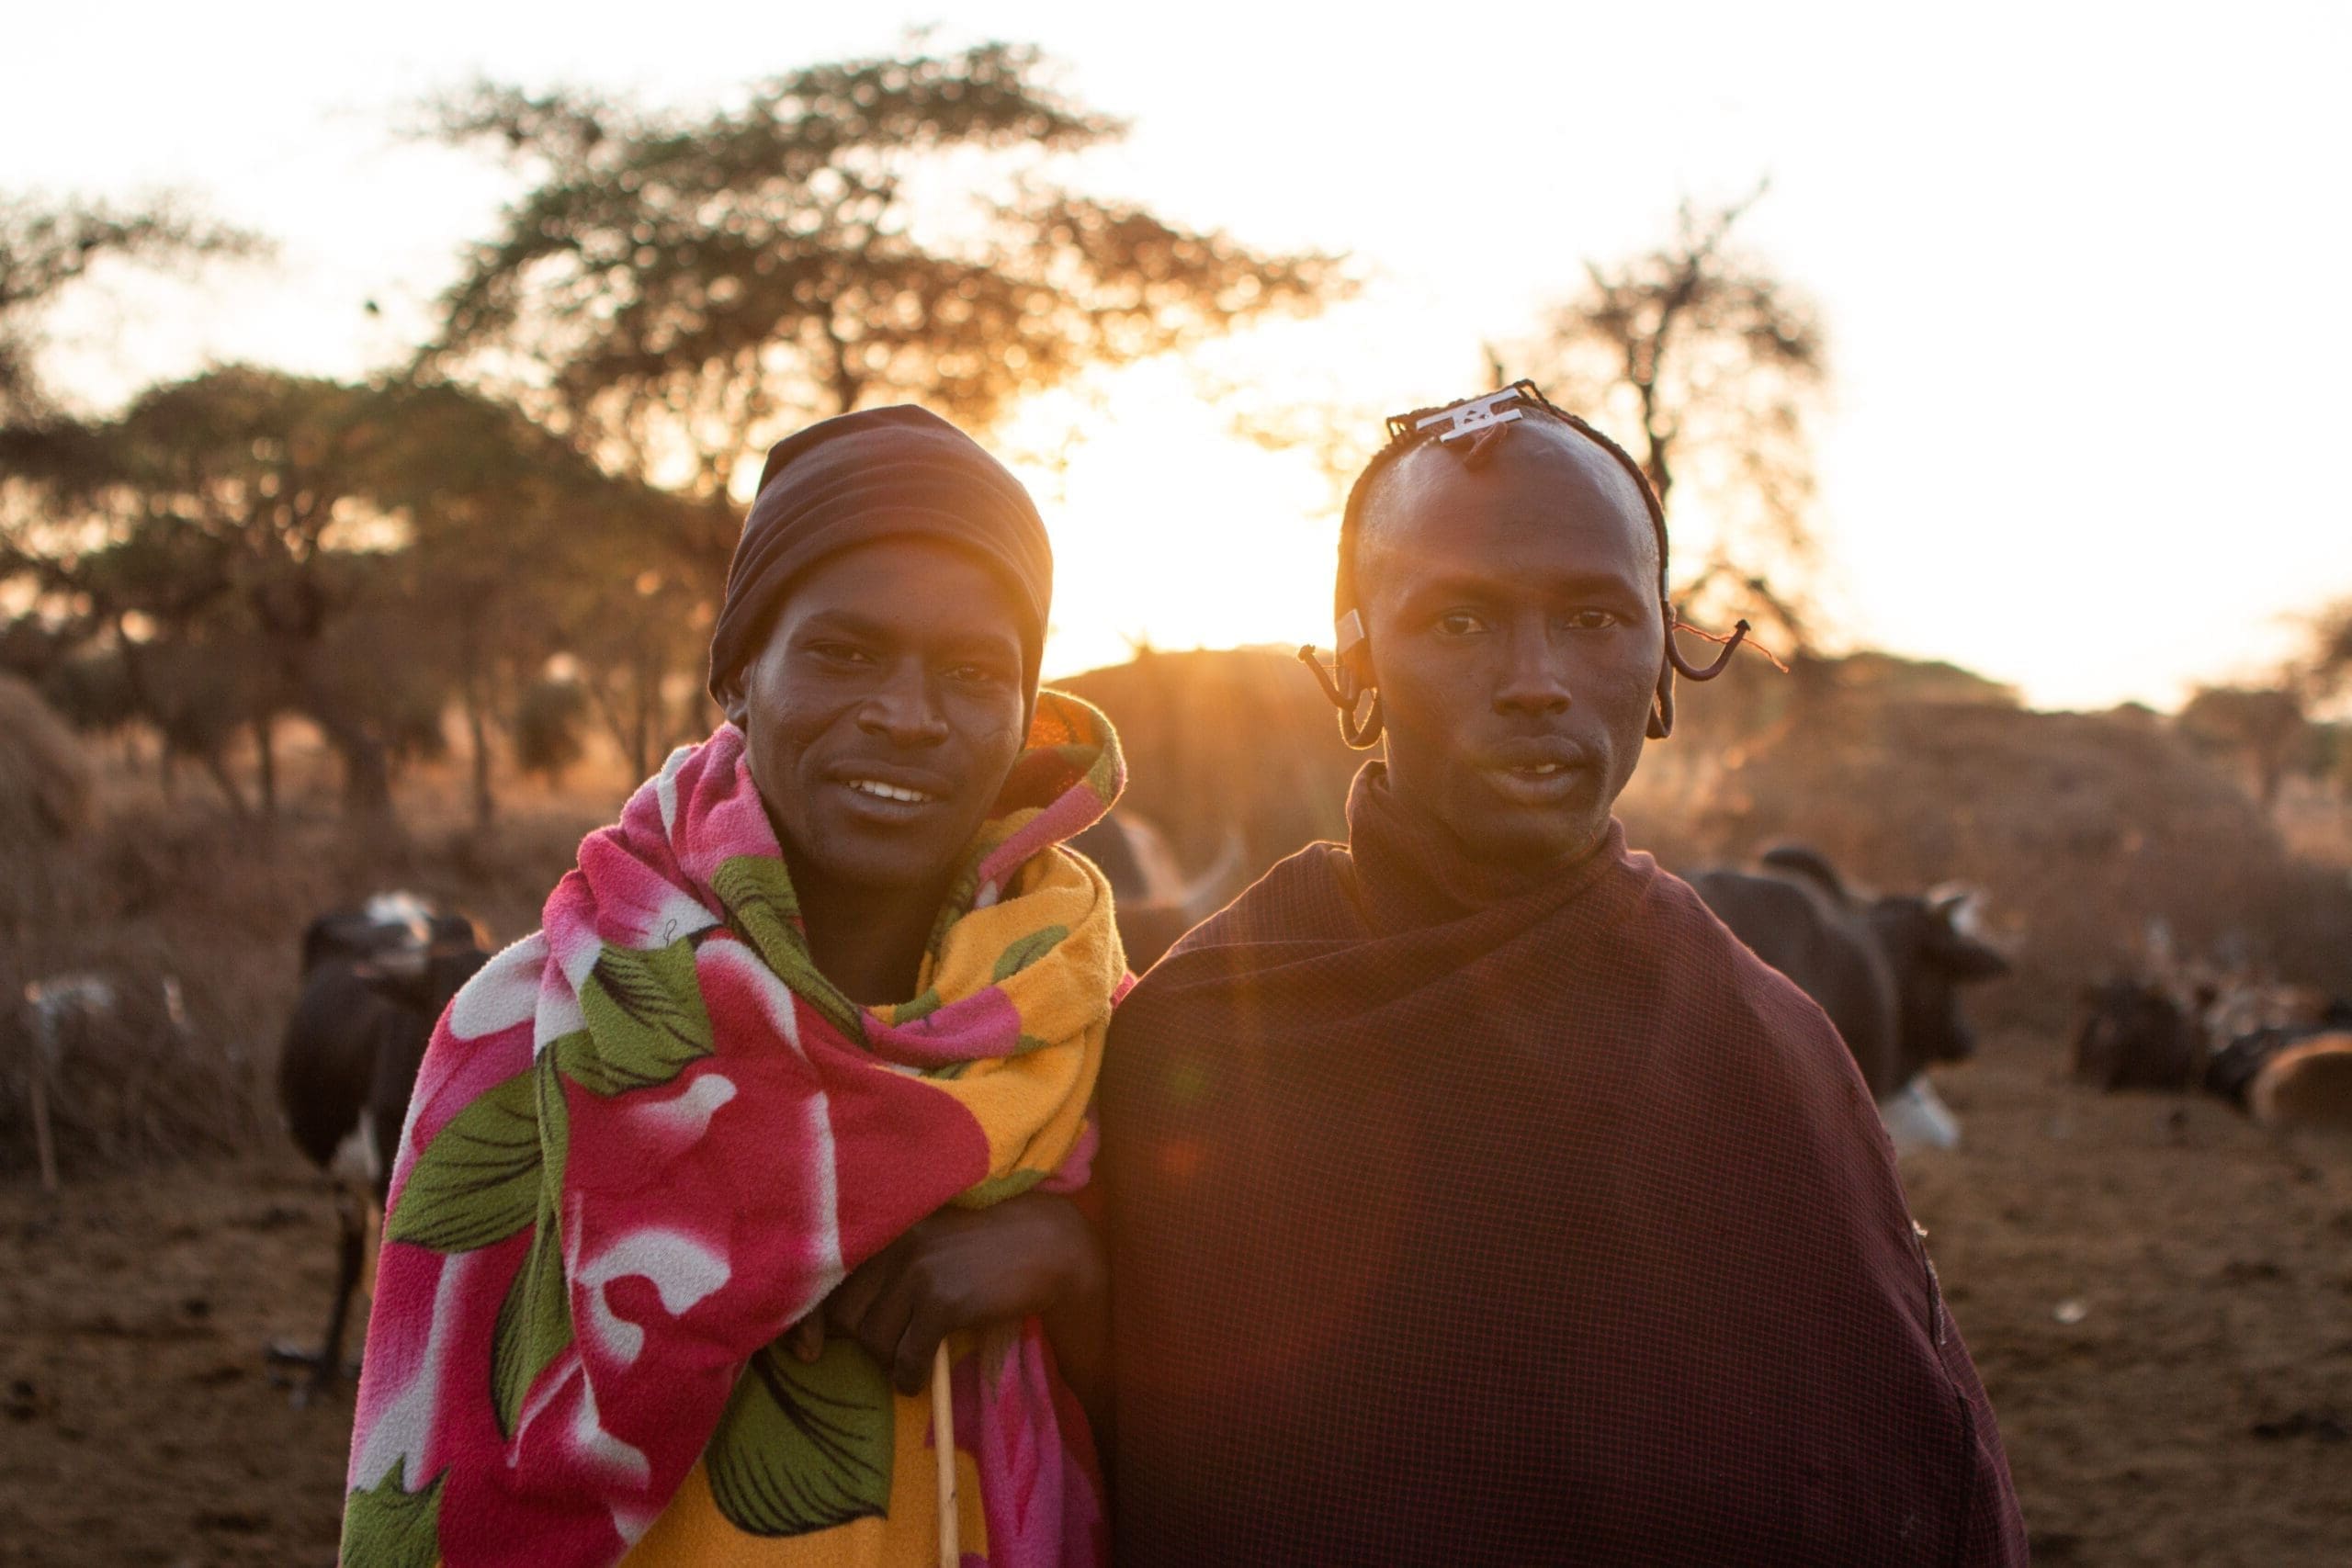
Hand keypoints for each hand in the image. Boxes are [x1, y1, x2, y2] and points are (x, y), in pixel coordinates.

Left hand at [788, 1192, 1104, 1395]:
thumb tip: (843, 1323)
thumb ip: (893, 1265)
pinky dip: (909, 1377)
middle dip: (864, 1341)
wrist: (1050, 1244)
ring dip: (889, 1361)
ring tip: (910, 1361)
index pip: (832, 1278)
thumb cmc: (993, 1244)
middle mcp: (898, 1245)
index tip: (807, 1351)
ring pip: (874, 1340)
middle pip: (849, 1315)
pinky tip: (920, 1378)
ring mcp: (919, 1272)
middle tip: (889, 1348)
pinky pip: (907, 1356)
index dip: (812, 1321)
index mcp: (892, 1226)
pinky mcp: (944, 1300)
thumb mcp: (935, 1238)